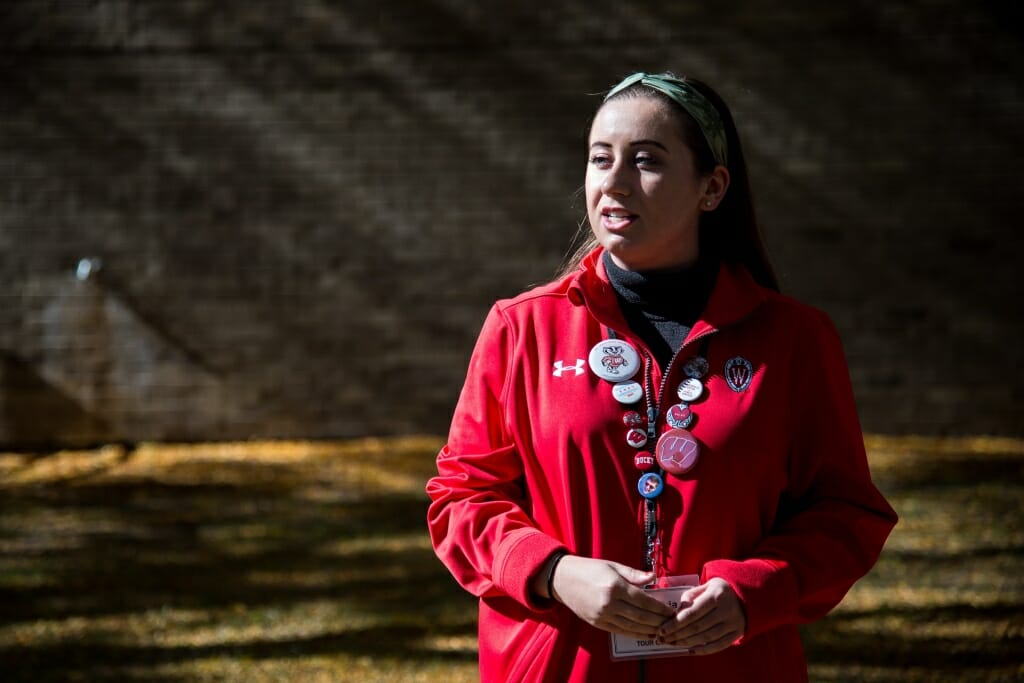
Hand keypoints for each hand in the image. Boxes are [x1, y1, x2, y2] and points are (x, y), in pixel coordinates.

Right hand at [550, 555, 676, 637]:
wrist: (563, 579)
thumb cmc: (590, 569)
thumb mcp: (613, 566)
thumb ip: (634, 574)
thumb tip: (654, 577)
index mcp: (615, 586)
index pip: (644, 601)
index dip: (660, 608)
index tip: (672, 610)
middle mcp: (609, 603)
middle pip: (641, 617)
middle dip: (659, 621)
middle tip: (673, 622)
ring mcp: (603, 615)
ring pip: (633, 627)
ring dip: (650, 631)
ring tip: (663, 631)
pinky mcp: (597, 623)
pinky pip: (621, 631)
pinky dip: (636, 634)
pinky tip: (646, 633)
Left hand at [656, 578, 745, 653]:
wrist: (747, 595)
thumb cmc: (720, 590)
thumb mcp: (706, 585)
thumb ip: (691, 595)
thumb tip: (678, 611)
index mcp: (716, 595)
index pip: (692, 613)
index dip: (676, 623)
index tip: (663, 629)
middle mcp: (726, 610)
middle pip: (697, 627)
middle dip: (678, 634)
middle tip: (664, 639)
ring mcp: (733, 623)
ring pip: (706, 638)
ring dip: (687, 643)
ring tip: (673, 644)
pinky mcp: (737, 633)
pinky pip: (718, 645)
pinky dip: (703, 650)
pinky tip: (690, 650)